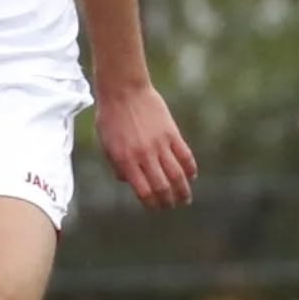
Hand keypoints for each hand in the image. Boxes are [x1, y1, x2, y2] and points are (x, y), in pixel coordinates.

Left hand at [94, 84, 196, 207]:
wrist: (123, 90)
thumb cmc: (110, 117)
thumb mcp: (106, 144)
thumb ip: (117, 164)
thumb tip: (128, 182)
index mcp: (126, 160)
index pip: (143, 191)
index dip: (151, 203)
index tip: (155, 208)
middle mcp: (144, 155)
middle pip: (162, 186)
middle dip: (168, 201)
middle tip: (171, 206)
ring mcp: (160, 144)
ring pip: (177, 175)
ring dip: (183, 190)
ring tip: (185, 198)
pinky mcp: (172, 133)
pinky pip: (185, 156)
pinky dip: (190, 169)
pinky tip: (191, 176)